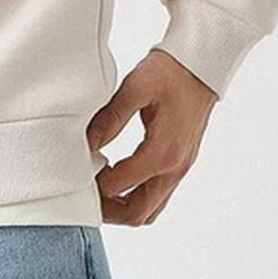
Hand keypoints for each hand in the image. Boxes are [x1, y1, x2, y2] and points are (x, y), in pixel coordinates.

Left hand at [87, 49, 216, 225]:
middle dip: (107, 211)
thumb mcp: (134, 89)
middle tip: (84, 195)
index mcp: (162, 152)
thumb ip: (109, 120)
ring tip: (99, 190)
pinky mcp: (181, 164)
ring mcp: (180, 169)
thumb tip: (86, 145)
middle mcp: (175, 168)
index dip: (93, 185)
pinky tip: (118, 179)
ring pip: (150, 210)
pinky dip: (136, 198)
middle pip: (138, 213)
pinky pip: (158, 197)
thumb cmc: (170, 72)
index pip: (118, 187)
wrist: (202, 65)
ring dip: (123, 209)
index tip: (75, 173)